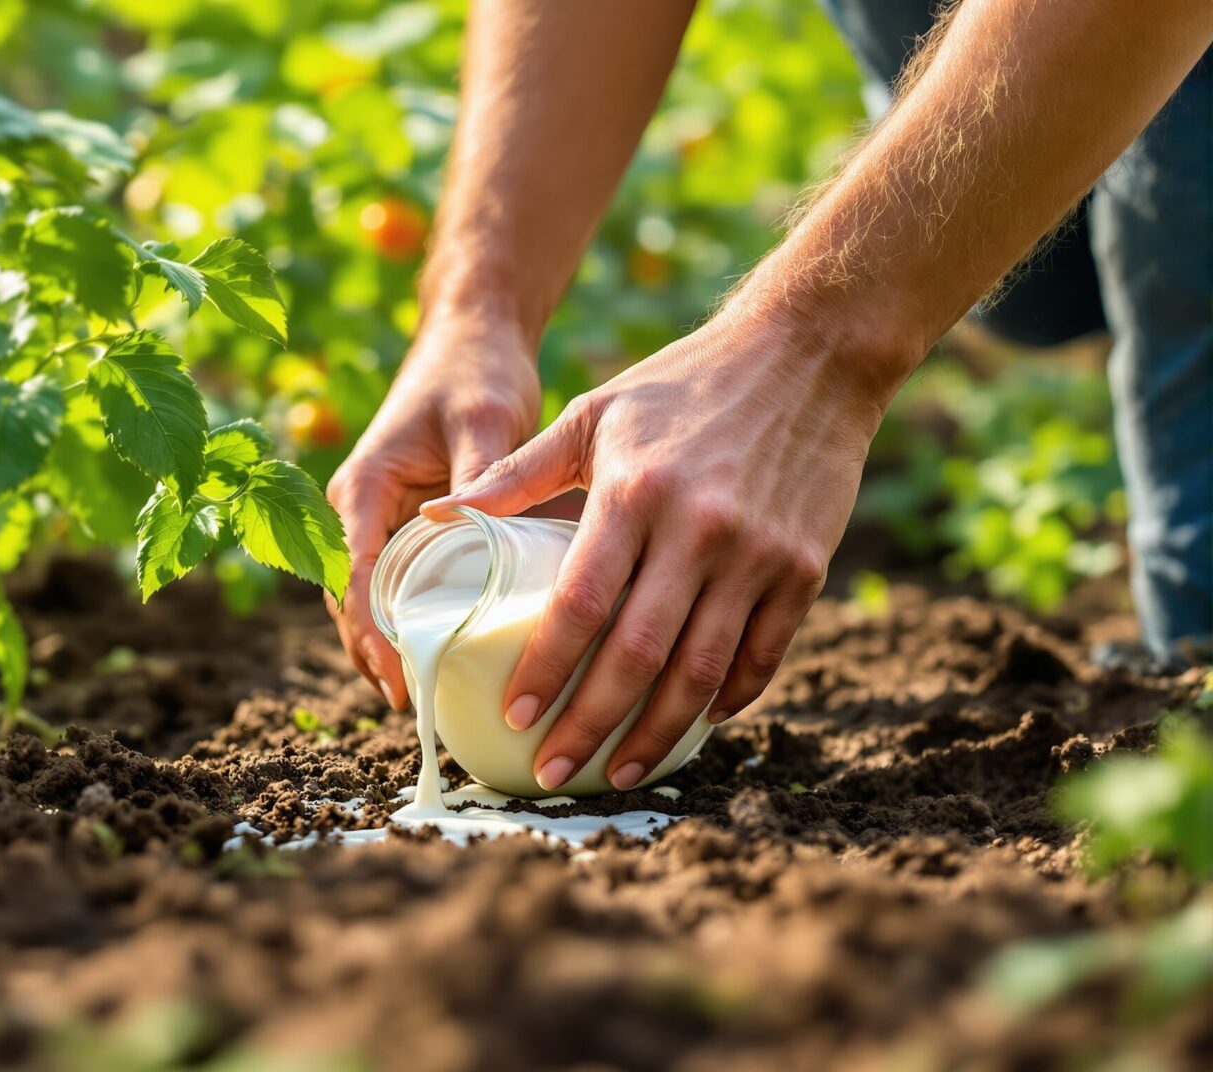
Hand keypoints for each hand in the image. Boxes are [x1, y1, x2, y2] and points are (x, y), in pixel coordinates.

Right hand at [325, 312, 540, 708]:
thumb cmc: (477, 372)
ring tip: (420, 700)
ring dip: (382, 647)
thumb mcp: (485, 420)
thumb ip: (479, 477)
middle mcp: (355, 509)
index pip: (354, 576)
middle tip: (414, 705)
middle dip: (373, 655)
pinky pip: (391, 585)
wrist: (472, 337)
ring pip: (364, 600)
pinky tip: (435, 659)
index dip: (372, 633)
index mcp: (363, 487)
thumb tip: (477, 532)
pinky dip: (402, 623)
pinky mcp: (399, 525)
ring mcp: (373, 519)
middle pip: (349, 600)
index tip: (401, 677)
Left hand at [422, 305, 895, 790]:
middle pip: (637, 655)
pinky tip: (695, 726)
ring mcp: (758, 555)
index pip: (579, 604)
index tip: (514, 714)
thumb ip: (516, 474)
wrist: (809, 353)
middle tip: (552, 771)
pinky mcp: (804, 568)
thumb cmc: (682, 383)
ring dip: (658, 734)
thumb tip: (437, 516)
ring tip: (619, 771)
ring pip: (703, 672)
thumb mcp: (593, 414)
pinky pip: (763, 655)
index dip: (545, 668)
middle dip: (590, 725)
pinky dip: (729, 699)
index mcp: (635, 493)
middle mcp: (698, 531)